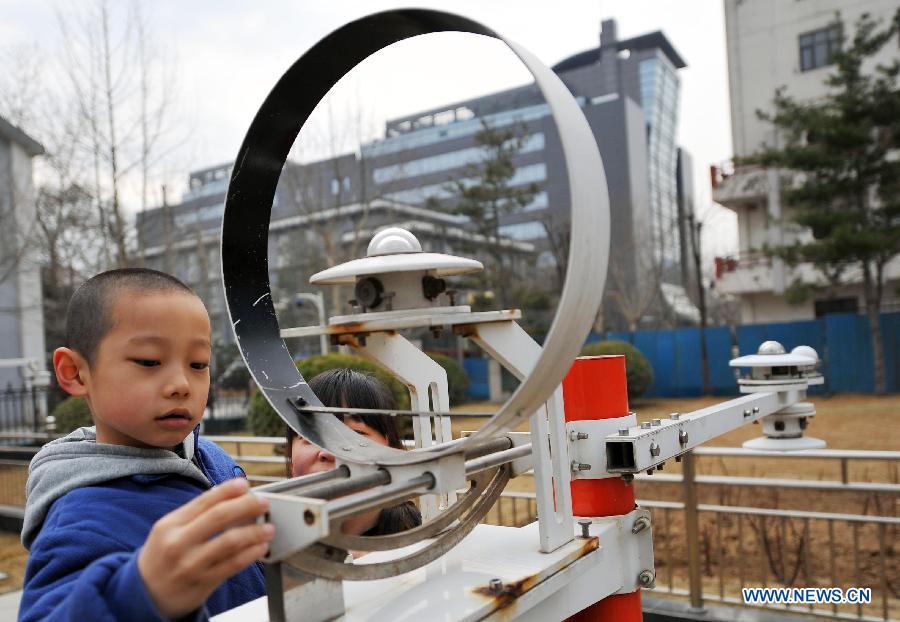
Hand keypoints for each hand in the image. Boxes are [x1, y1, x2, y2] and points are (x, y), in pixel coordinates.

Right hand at [138, 478, 273, 618]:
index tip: (244, 485)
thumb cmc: (162, 557)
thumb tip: (231, 497)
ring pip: (229, 542)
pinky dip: (251, 554)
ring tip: (268, 528)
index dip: (227, 490)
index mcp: (170, 525)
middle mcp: (178, 543)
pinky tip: (260, 547)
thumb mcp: (168, 531)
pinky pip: (232, 565)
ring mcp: (190, 564)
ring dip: (254, 532)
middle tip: (263, 502)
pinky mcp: (202, 583)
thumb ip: (195, 515)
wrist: (143, 595)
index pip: (204, 501)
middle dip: (246, 506)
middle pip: (219, 517)